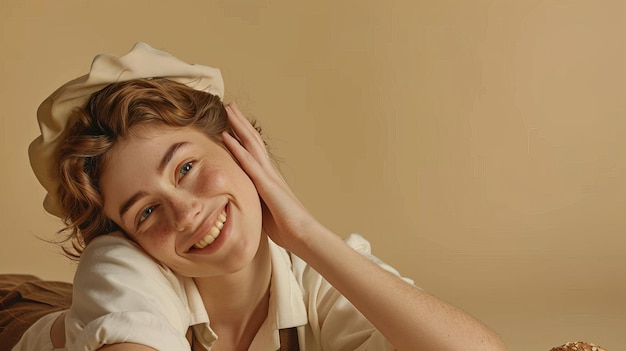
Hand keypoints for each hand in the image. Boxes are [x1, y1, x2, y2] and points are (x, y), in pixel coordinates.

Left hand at [222, 103, 319, 251]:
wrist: (303, 235)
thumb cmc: (286, 227)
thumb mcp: (264, 211)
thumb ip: (254, 200)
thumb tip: (241, 201)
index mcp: (268, 178)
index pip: (253, 150)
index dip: (243, 134)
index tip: (232, 121)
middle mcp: (269, 171)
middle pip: (253, 140)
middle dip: (240, 122)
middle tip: (230, 105)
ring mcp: (268, 176)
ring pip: (251, 144)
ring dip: (238, 125)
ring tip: (228, 109)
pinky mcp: (267, 185)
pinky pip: (248, 162)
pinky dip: (236, 148)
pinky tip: (226, 135)